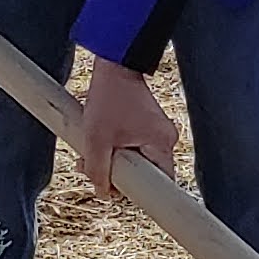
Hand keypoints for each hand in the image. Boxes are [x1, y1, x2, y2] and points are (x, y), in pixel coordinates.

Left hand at [73, 55, 179, 199]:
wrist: (114, 65)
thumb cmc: (109, 97)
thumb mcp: (96, 138)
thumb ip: (98, 170)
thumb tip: (103, 193)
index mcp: (162, 145)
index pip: (160, 185)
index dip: (137, 192)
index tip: (117, 191)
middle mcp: (166, 141)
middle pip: (145, 174)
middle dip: (117, 175)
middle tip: (92, 166)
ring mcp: (157, 134)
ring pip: (136, 162)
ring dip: (113, 162)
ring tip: (92, 149)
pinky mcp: (147, 128)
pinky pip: (134, 149)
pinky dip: (117, 150)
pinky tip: (100, 140)